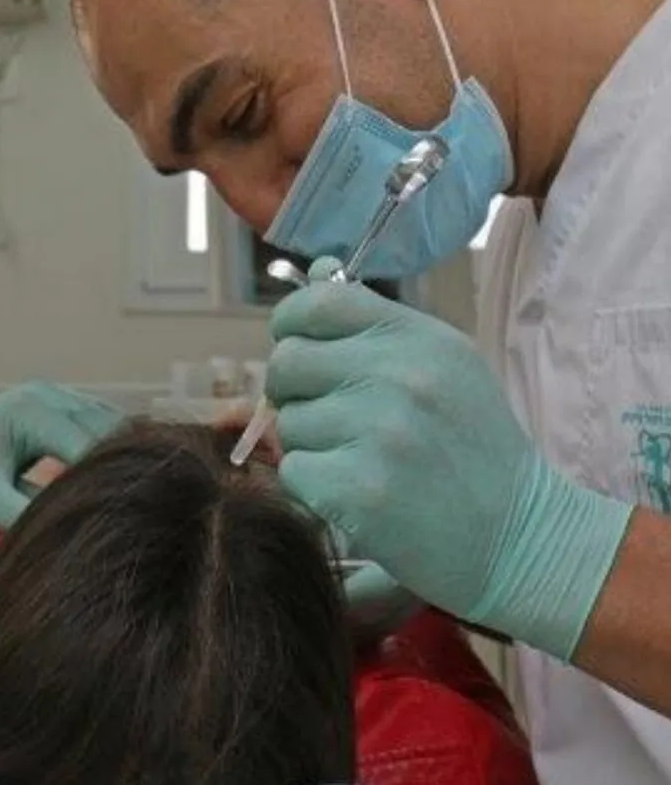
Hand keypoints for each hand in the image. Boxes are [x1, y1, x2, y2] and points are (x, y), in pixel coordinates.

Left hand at [0, 382, 122, 529]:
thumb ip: (25, 516)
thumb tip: (73, 535)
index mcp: (32, 412)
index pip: (89, 445)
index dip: (111, 479)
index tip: (127, 514)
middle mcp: (50, 395)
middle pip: (108, 429)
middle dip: (123, 466)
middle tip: (138, 509)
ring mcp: (58, 395)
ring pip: (110, 423)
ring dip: (122, 455)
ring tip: (132, 497)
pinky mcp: (62, 405)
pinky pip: (101, 424)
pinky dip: (112, 449)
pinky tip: (120, 480)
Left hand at [266, 259, 633, 659]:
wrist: (520, 539)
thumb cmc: (473, 449)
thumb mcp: (443, 366)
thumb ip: (373, 320)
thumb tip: (317, 269)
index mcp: (420, 338)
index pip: (318, 302)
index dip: (291, 323)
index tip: (297, 346)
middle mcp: (400, 376)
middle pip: (287, 361)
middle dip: (294, 391)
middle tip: (331, 419)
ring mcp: (379, 433)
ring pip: (289, 422)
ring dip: (311, 445)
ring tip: (362, 461)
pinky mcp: (358, 490)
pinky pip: (293, 471)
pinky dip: (313, 487)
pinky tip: (356, 494)